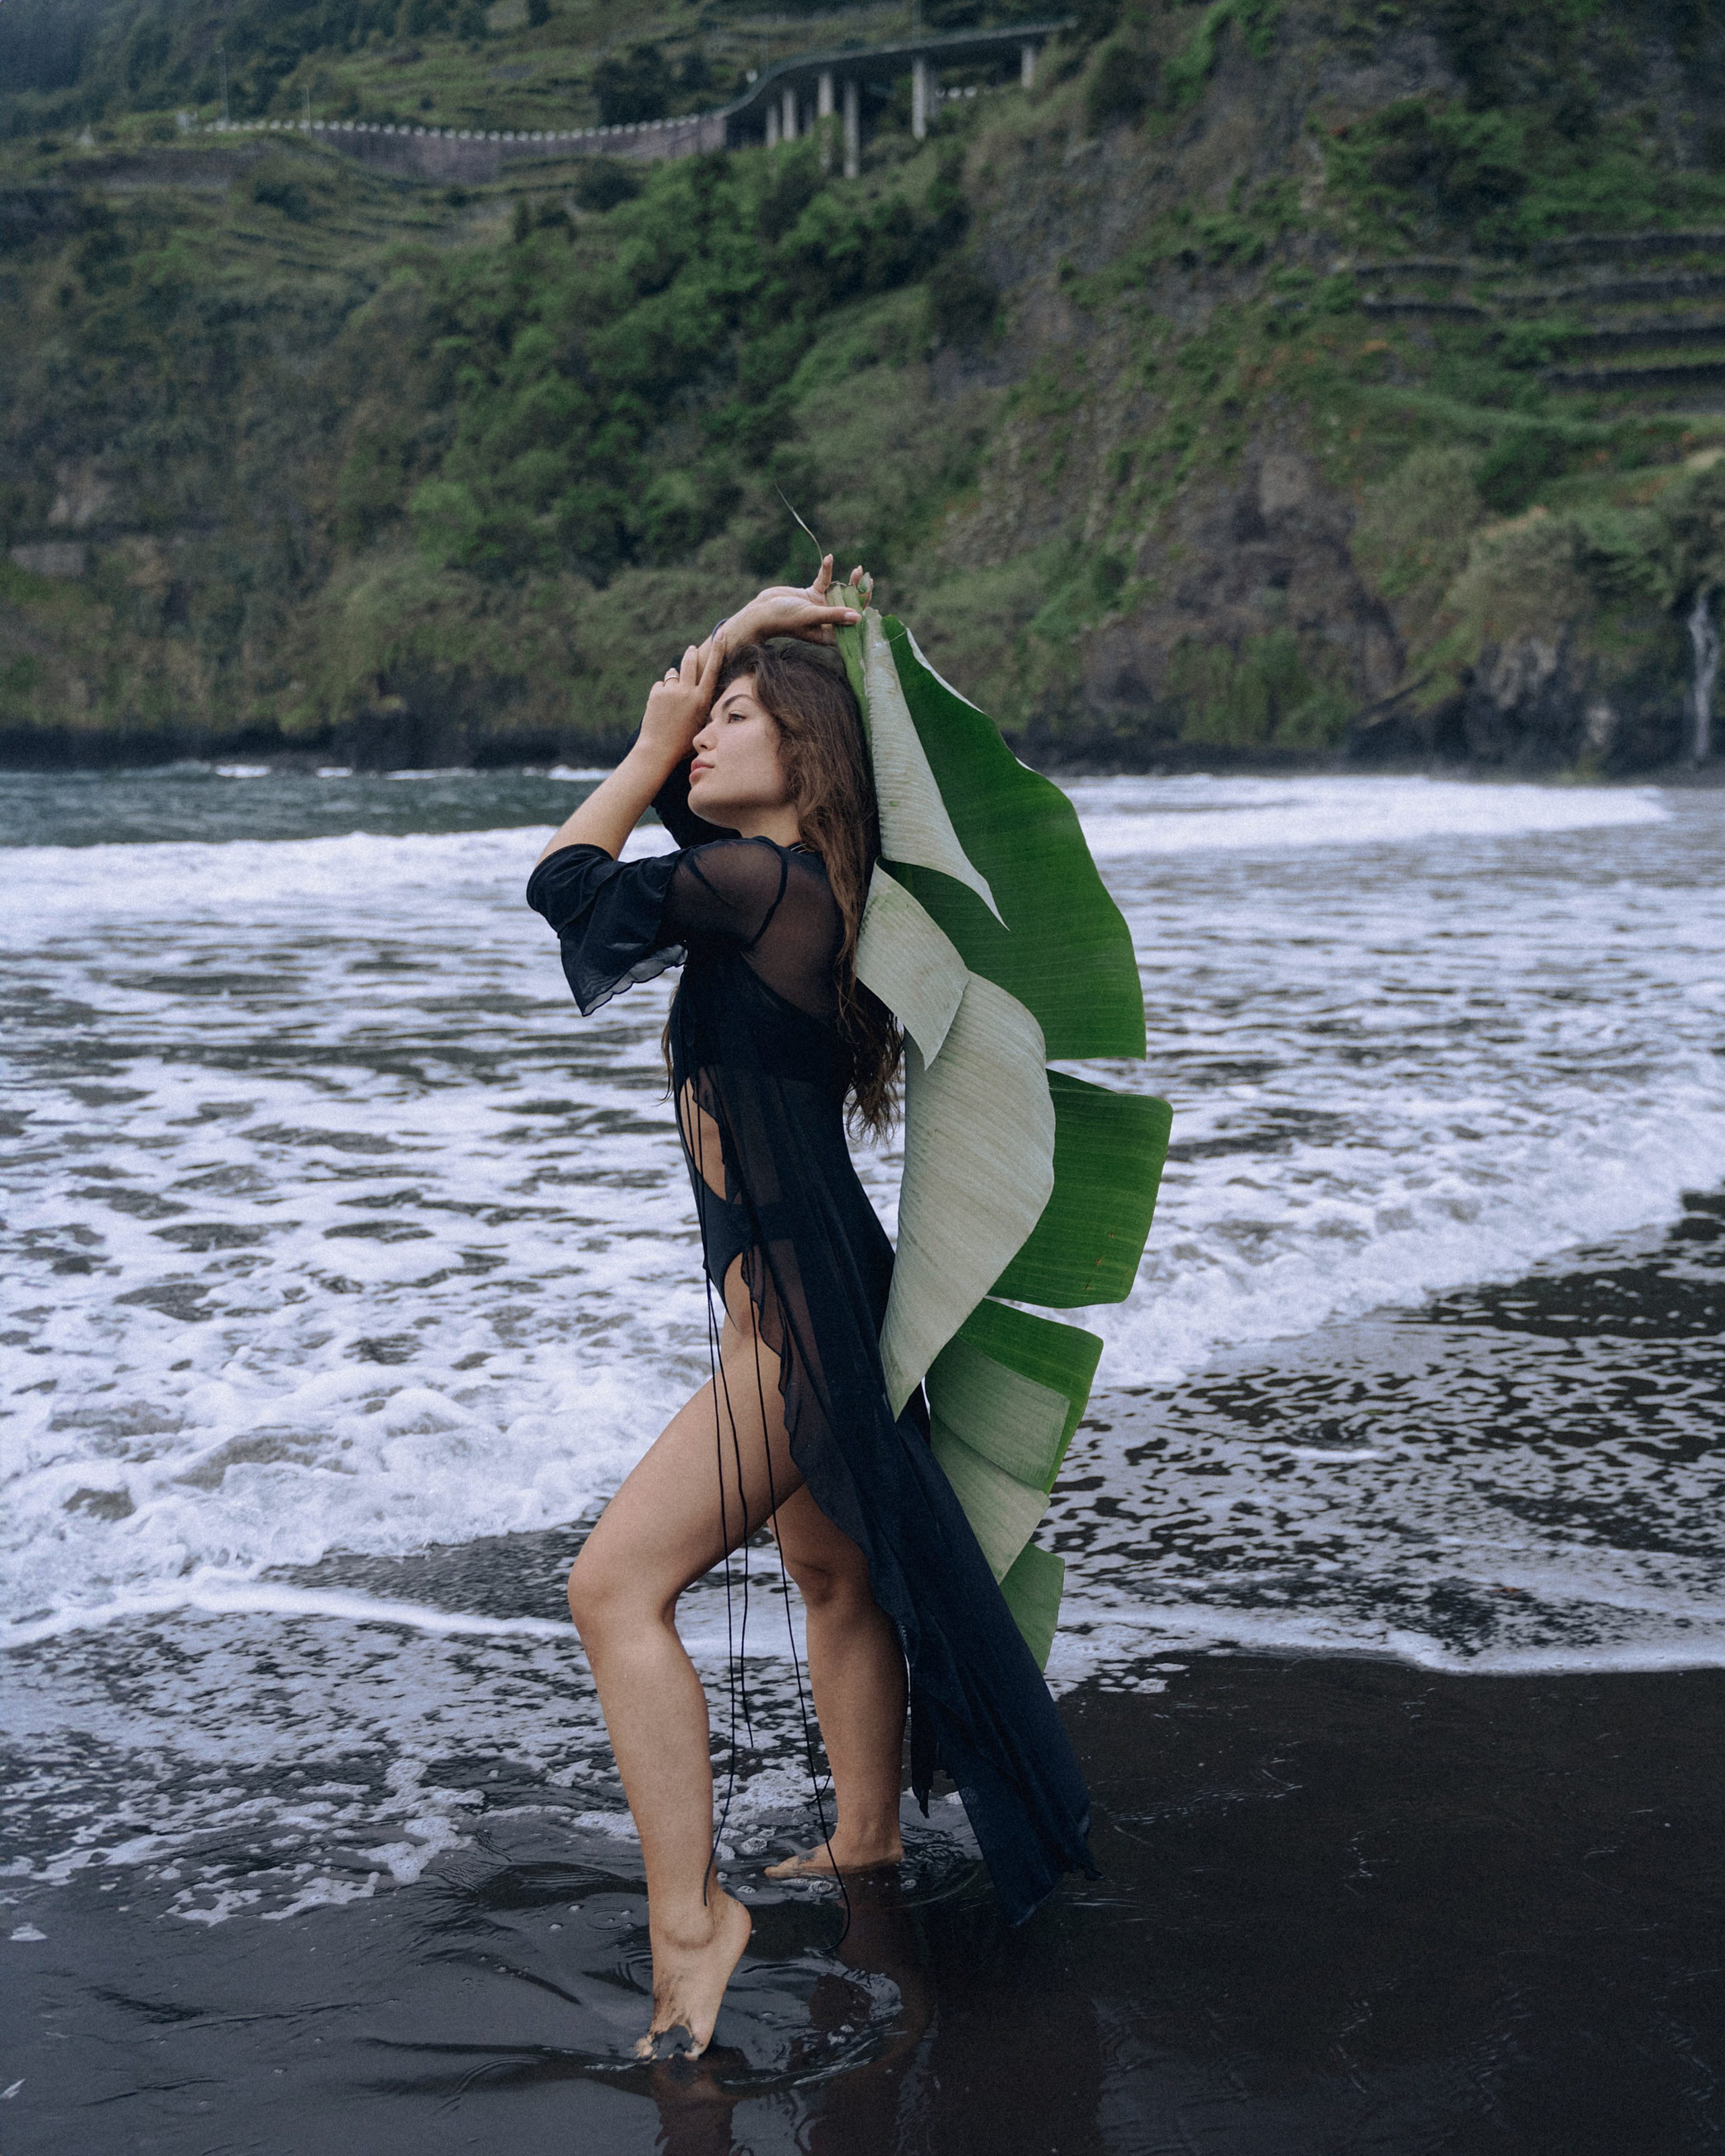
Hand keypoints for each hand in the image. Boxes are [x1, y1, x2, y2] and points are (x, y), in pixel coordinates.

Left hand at [639, 634, 724, 772]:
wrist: (658, 751)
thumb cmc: (683, 743)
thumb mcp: (700, 723)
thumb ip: (700, 704)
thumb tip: (699, 692)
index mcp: (702, 699)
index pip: (713, 668)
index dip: (718, 649)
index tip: (720, 633)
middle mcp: (687, 692)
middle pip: (690, 662)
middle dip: (691, 654)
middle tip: (691, 650)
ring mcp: (671, 691)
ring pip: (674, 675)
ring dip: (675, 680)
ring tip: (673, 698)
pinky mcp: (656, 693)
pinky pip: (661, 686)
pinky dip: (662, 692)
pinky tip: (661, 707)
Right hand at [727, 554, 865, 648]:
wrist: (760, 612)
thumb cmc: (783, 619)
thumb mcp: (810, 615)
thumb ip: (834, 615)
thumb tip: (858, 617)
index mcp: (829, 633)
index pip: (852, 623)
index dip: (864, 609)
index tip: (869, 592)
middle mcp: (827, 622)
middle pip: (849, 607)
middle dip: (859, 593)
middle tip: (866, 577)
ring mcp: (819, 608)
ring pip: (840, 594)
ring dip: (848, 582)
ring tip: (858, 569)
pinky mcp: (811, 596)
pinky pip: (824, 583)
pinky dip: (827, 572)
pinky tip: (829, 559)